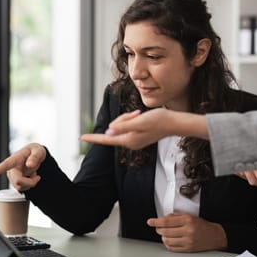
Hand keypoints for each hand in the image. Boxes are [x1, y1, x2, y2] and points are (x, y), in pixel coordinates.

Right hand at [0, 143, 46, 191]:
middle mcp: (10, 169)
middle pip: (17, 181)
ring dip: (30, 183)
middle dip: (29, 182)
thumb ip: (35, 157)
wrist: (36, 156)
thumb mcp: (39, 151)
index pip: (4, 165)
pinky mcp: (15, 182)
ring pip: (20, 187)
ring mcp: (12, 176)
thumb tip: (29, 165)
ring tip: (35, 174)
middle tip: (38, 177)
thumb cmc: (35, 151)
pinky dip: (30, 185)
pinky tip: (31, 178)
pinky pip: (22, 189)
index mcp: (14, 159)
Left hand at [80, 108, 207, 148]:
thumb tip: (108, 132)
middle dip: (123, 118)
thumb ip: (123, 126)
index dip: (93, 138)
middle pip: (115, 128)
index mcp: (128, 140)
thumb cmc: (160, 120)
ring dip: (129, 117)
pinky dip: (134, 119)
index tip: (80, 138)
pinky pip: (128, 125)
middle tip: (137, 113)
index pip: (106, 139)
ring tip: (141, 115)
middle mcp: (130, 142)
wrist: (175, 122)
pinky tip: (143, 117)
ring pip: (122, 125)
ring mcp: (134, 140)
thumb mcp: (140, 121)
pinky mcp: (138, 136)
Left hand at [147, 213, 226, 252]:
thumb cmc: (202, 225)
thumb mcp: (190, 216)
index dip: (156, 221)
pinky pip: (172, 248)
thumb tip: (162, 219)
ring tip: (165, 234)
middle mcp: (188, 231)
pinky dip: (168, 244)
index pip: (167, 221)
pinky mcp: (188, 249)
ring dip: (163, 237)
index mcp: (188, 220)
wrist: (215, 236)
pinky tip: (170, 240)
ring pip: (167, 240)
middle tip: (158, 227)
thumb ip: (176, 217)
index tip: (150, 221)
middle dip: (159, 229)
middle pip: (165, 231)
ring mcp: (188, 241)